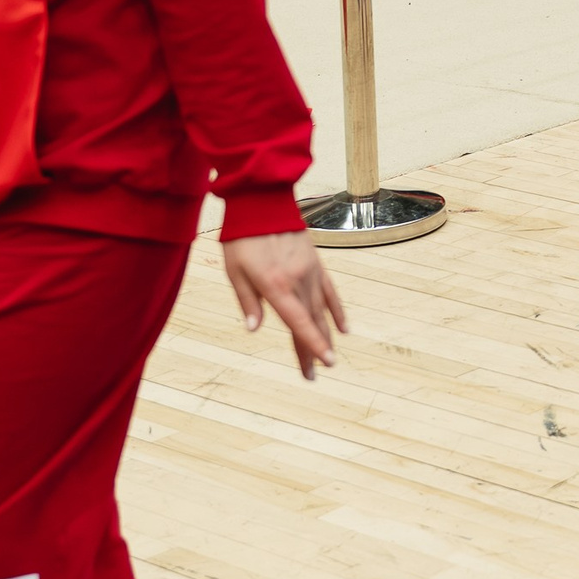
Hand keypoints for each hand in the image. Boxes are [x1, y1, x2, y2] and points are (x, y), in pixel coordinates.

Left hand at [222, 230, 346, 380]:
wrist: (263, 202)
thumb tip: (254, 329)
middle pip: (310, 321)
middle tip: (315, 375)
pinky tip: (344, 328)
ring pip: (321, 310)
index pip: (298, 321)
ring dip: (325, 335)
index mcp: (276, 284)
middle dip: (314, 350)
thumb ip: (247, 300)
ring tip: (328, 358)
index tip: (323, 364)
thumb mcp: (235, 271)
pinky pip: (330, 291)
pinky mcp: (316, 263)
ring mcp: (311, 271)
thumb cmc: (242, 238)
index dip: (312, 345)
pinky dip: (338, 310)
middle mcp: (298, 280)